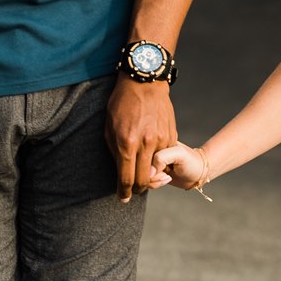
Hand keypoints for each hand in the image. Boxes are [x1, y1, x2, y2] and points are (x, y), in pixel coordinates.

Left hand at [105, 74, 177, 202]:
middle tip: (132, 189)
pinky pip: (166, 157)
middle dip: (137, 189)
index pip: (127, 179)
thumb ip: (116, 152)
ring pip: (158, 171)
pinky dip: (159, 161)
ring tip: (142, 171)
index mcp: (127, 143)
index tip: (123, 198)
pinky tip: (151, 155)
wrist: (145, 82)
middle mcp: (145, 144)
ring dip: (150, 175)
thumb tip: (121, 173)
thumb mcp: (109, 128)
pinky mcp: (171, 136)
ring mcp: (161, 140)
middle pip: (144, 180)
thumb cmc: (122, 103)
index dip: (124, 193)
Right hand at [147, 141, 207, 190]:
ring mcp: (151, 163)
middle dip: (153, 176)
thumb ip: (161, 158)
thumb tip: (148, 171)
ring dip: (155, 181)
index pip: (142, 157)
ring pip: (142, 177)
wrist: (197, 172)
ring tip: (167, 176)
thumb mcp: (179, 154)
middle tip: (166, 173)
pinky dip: (155, 184)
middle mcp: (151, 152)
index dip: (151, 168)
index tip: (164, 169)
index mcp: (156, 142)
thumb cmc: (191, 161)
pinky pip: (145, 181)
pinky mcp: (152, 172)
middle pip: (140, 169)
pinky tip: (166, 178)